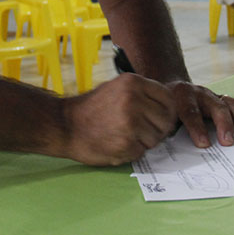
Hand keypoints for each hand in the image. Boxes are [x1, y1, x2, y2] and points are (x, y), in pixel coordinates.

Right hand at [62, 73, 176, 165]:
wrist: (64, 125)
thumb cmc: (92, 108)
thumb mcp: (117, 88)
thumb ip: (142, 94)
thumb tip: (169, 108)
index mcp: (133, 82)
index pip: (169, 99)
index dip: (168, 111)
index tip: (161, 118)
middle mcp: (134, 100)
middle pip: (166, 121)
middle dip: (158, 129)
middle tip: (143, 131)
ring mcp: (131, 122)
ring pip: (156, 139)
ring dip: (144, 142)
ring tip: (124, 135)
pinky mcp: (126, 143)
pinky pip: (142, 152)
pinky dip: (132, 151)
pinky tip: (117, 143)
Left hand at [166, 81, 233, 147]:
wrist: (169, 89)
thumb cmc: (165, 109)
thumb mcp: (162, 117)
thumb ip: (169, 131)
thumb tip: (175, 154)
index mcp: (180, 96)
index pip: (190, 111)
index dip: (197, 128)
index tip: (204, 144)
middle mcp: (199, 93)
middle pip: (215, 106)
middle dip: (223, 124)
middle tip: (228, 142)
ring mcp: (213, 95)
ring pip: (230, 104)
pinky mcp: (222, 100)